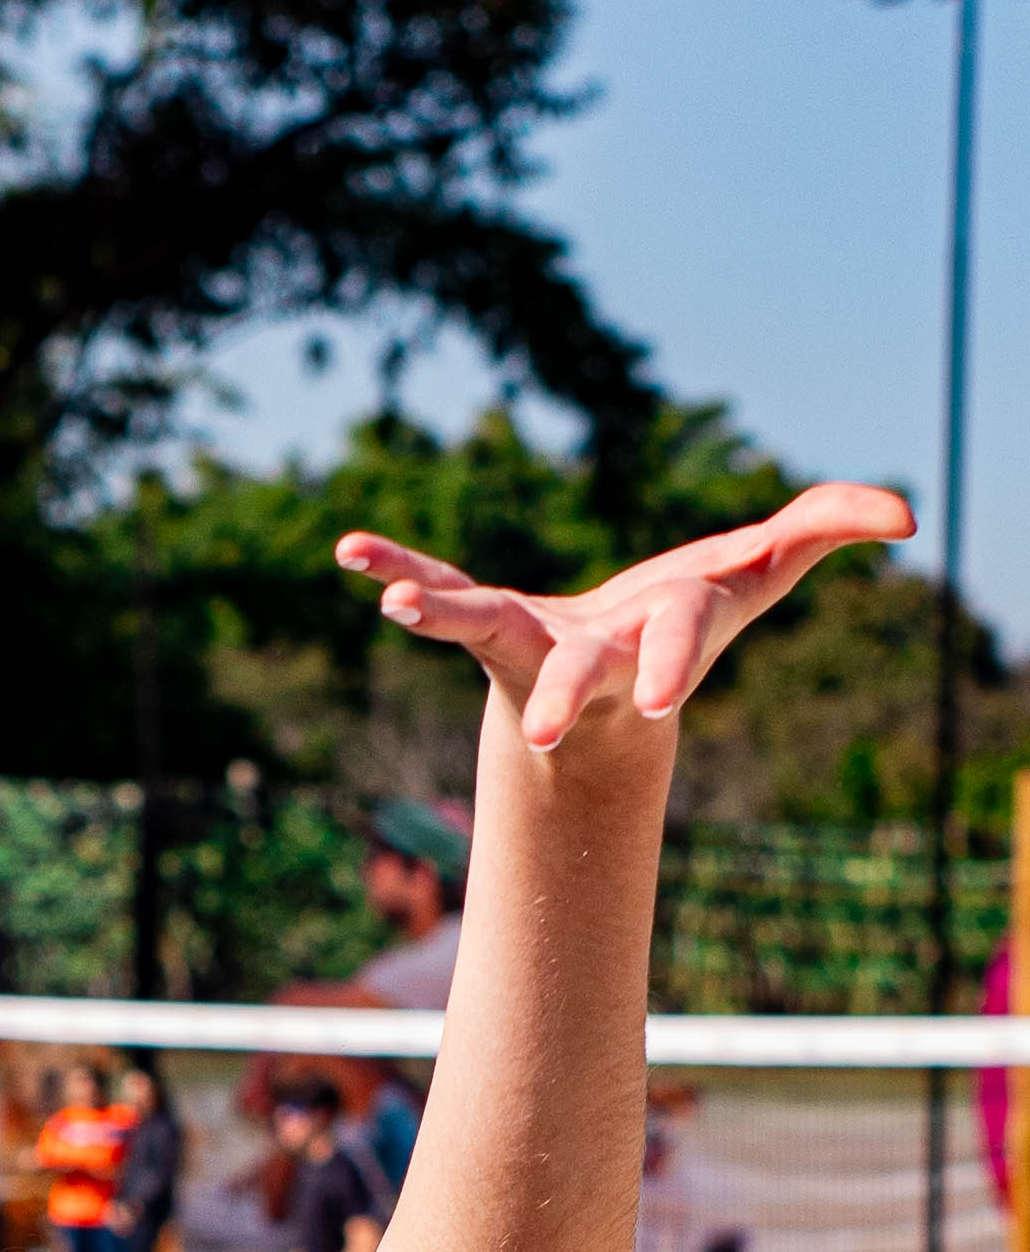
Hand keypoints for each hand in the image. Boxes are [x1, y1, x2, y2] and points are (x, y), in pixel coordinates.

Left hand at [337, 482, 914, 758]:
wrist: (600, 696)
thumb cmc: (682, 628)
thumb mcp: (761, 571)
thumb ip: (825, 527)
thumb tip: (902, 513)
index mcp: (655, 643)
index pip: (672, 647)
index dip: (670, 667)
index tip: (658, 700)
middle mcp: (589, 656)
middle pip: (580, 672)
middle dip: (566, 699)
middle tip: (544, 739)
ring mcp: (530, 641)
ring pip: (486, 624)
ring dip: (443, 612)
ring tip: (395, 606)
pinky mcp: (485, 621)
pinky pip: (439, 587)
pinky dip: (399, 569)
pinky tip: (349, 551)